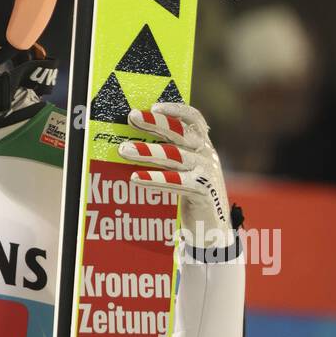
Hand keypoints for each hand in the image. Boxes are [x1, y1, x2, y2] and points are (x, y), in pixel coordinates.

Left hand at [118, 102, 237, 258]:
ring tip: (124, 150)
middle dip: (155, 123)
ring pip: (174, 156)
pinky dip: (154, 178)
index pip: (194, 118)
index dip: (176, 109)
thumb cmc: (191, 197)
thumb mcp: (182, 171)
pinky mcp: (203, 191)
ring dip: (147, 151)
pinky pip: (176, 181)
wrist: (212, 230)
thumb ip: (169, 154)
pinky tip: (134, 177)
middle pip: (181, 133)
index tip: (153, 106)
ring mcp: (207, 172)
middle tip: (131, 117)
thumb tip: (133, 139)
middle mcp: (207, 155)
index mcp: (203, 145)